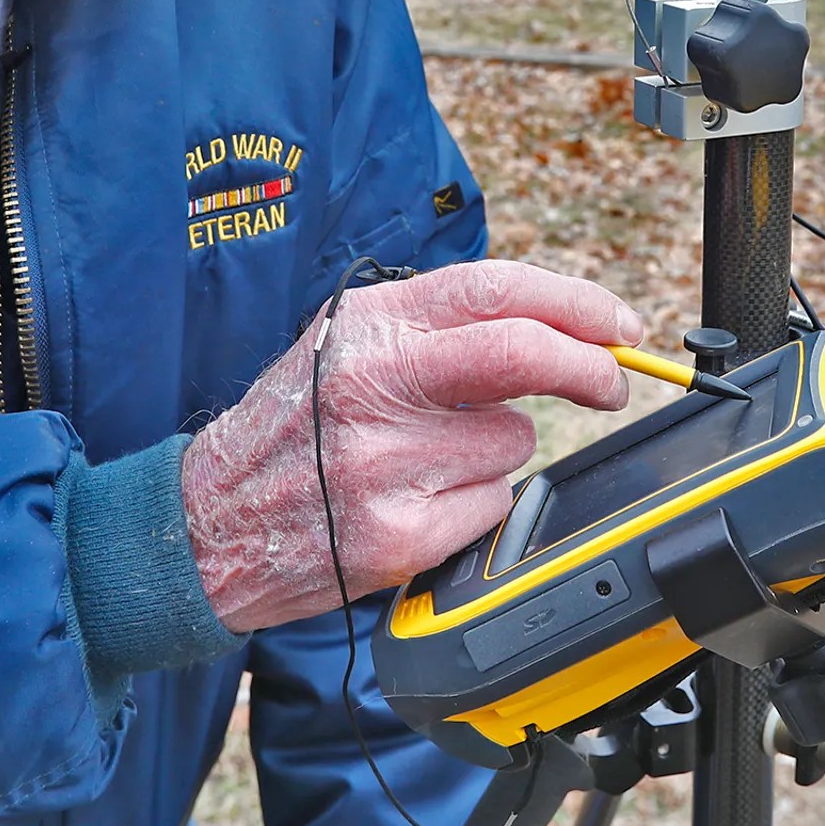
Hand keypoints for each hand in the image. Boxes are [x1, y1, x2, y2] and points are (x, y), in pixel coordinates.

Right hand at [181, 259, 640, 634]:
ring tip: (424, 460)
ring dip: (493, 450)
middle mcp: (374, 384)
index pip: (497, 290)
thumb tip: (553, 325)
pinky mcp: (396, 535)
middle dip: (589, 367)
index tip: (617, 326)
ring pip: (511, 442)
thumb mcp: (344, 344)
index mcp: (369, 325)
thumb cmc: (291, 427)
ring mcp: (385, 463)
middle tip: (610, 382)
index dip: (576, 303)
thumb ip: (434, 327)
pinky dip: (472, 506)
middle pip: (521, 354)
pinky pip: (490, 506)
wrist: (208, 522)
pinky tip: (415, 503)